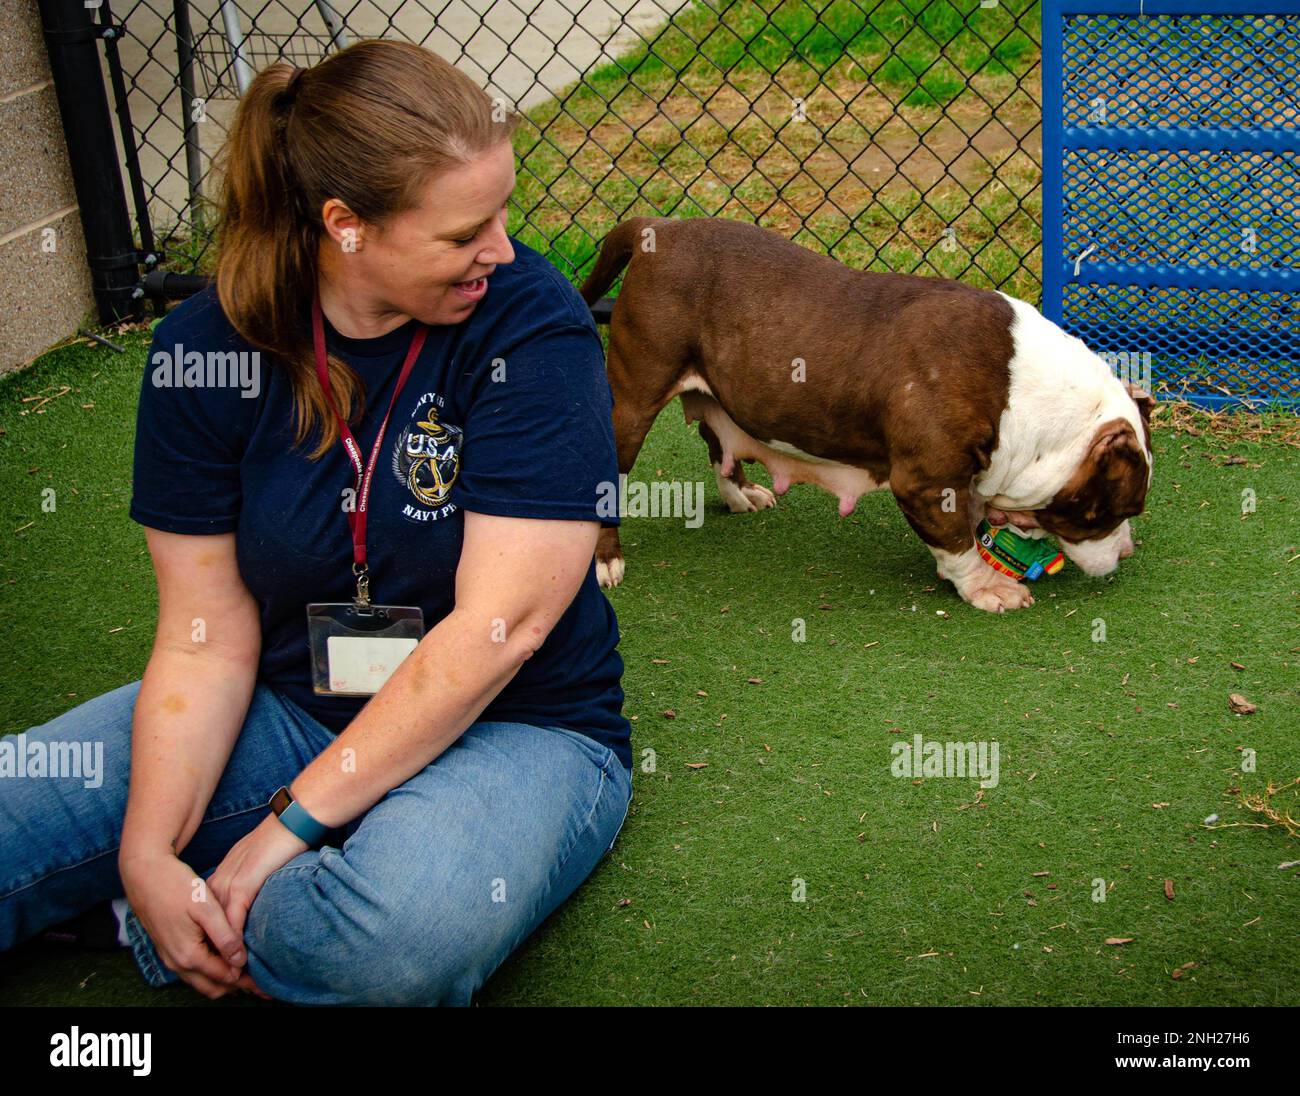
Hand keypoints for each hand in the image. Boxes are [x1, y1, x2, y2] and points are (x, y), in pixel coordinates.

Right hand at [119, 850, 250, 999]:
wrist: (144, 874)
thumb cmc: (176, 886)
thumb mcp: (206, 908)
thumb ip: (224, 936)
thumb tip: (240, 962)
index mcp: (189, 954)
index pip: (224, 978)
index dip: (247, 980)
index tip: (265, 982)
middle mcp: (177, 962)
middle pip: (212, 987)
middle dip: (236, 986)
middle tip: (259, 982)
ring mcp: (170, 957)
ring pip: (201, 980)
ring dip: (223, 979)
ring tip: (247, 971)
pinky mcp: (168, 948)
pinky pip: (192, 970)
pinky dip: (210, 971)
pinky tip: (225, 957)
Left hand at [206, 813, 309, 992]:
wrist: (291, 821)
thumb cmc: (281, 841)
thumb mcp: (257, 867)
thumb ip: (249, 887)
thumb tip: (253, 905)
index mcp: (219, 882)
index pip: (209, 924)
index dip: (216, 947)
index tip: (226, 969)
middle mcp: (216, 887)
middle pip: (209, 932)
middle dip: (218, 959)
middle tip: (232, 984)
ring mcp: (226, 887)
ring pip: (219, 932)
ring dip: (226, 959)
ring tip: (238, 980)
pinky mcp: (241, 887)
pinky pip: (233, 923)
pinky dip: (236, 945)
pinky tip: (243, 961)